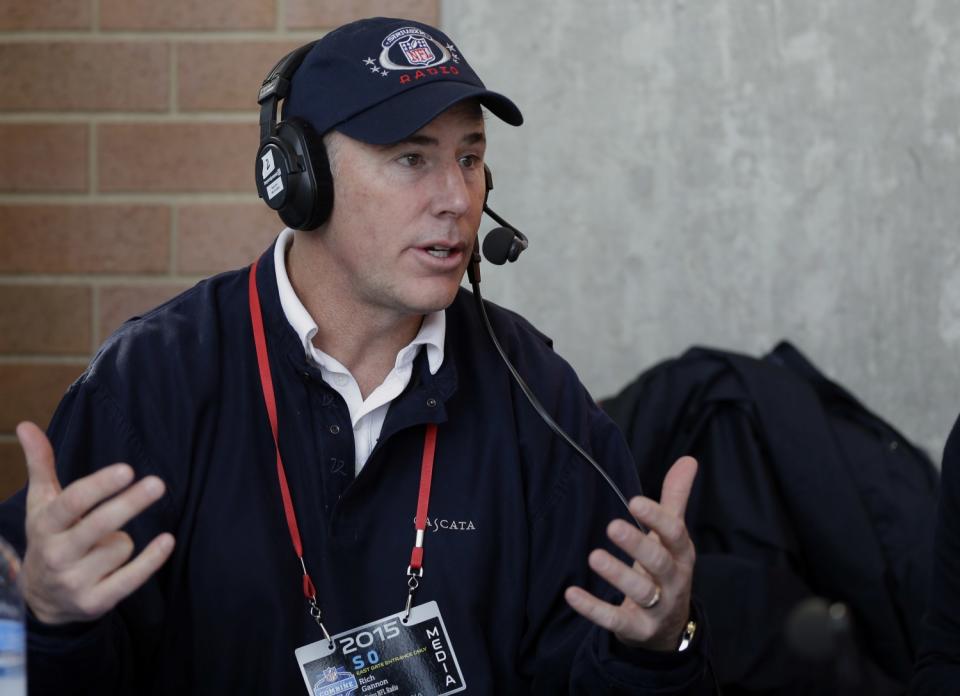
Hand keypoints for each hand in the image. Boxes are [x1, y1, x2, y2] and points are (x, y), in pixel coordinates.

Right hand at [16, 421, 174, 624]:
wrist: (41, 600)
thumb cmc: (50, 538)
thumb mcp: (41, 503)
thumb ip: (40, 464)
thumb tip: (25, 424)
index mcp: (45, 526)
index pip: (72, 502)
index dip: (99, 486)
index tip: (127, 469)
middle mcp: (56, 555)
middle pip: (98, 525)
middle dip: (129, 504)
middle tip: (157, 483)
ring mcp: (75, 581)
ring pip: (120, 547)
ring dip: (124, 540)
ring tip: (106, 546)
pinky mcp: (95, 602)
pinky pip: (132, 578)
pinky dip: (151, 560)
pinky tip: (166, 541)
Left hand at [564, 456, 696, 650]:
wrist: (669, 628)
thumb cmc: (666, 569)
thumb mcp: (673, 537)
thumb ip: (675, 498)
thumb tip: (688, 459)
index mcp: (682, 555)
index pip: (674, 535)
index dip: (657, 518)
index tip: (634, 501)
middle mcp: (674, 582)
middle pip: (659, 563)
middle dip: (638, 545)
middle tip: (612, 526)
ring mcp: (657, 608)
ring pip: (640, 592)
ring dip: (617, 574)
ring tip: (594, 556)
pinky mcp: (637, 629)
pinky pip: (615, 620)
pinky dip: (593, 609)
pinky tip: (571, 594)